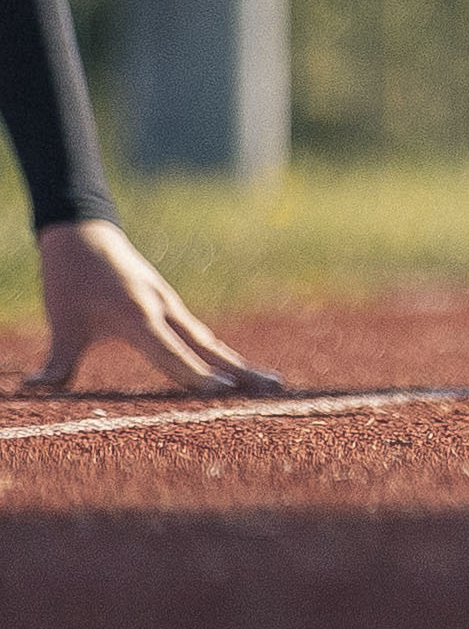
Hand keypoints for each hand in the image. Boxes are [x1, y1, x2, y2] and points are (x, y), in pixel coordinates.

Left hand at [29, 220, 280, 392]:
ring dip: (240, 363)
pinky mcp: (169, 306)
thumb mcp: (63, 321)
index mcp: (138, 317)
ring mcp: (170, 308)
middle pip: (209, 349)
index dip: (197, 376)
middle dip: (241, 370)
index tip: (224, 392)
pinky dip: (222, 353)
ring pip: (210, 342)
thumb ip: (58, 361)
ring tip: (271, 382)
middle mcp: (163, 312)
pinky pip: (201, 335)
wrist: (85, 235)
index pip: (173, 354)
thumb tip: (32, 389)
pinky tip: (234, 367)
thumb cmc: (71, 279)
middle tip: (276, 387)